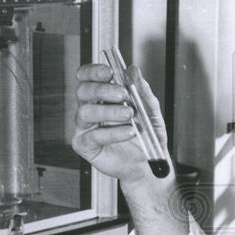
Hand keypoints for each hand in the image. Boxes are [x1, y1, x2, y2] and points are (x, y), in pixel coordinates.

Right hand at [72, 63, 170, 186]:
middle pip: (83, 90)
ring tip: (129, 115)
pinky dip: (113, 133)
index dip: (93, 71)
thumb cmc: (146, 136)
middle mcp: (90, 108)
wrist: (149, 163)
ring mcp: (85, 127)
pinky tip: (128, 131)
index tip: (109, 72)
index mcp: (101, 96)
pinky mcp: (85, 145)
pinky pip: (93, 136)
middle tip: (123, 94)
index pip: (86, 77)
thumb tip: (133, 70)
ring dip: (109, 111)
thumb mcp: (151, 111)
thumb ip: (142, 91)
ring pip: (85, 112)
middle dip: (102, 89)